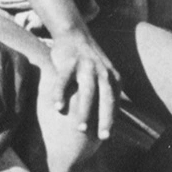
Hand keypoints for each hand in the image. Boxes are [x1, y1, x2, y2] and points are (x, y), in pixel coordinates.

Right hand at [42, 31, 120, 146]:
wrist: (75, 34)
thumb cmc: (87, 63)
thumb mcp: (103, 75)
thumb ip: (106, 93)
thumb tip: (108, 118)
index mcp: (112, 77)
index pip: (113, 102)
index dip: (111, 119)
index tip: (106, 137)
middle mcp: (103, 72)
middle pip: (106, 98)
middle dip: (104, 118)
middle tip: (102, 137)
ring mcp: (86, 66)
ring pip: (87, 90)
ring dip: (85, 110)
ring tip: (80, 128)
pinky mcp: (69, 61)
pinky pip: (64, 80)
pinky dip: (61, 94)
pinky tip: (57, 108)